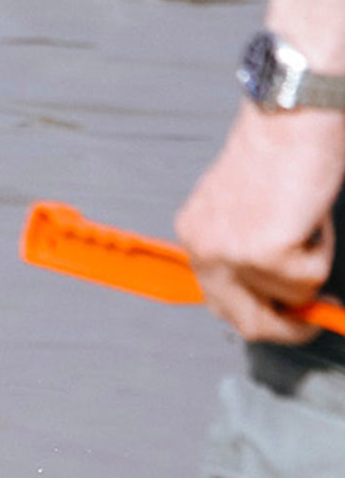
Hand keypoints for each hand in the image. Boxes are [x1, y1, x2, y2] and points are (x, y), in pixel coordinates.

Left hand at [176, 102, 344, 342]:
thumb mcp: (247, 205)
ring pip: (289, 297)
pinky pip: (309, 279)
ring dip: (311, 264)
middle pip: (246, 321)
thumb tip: (274, 294)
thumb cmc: (282, 144)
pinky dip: (323, 249)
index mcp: (196, 235)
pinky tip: (311, 214)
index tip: (285, 318)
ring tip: (307, 218)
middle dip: (285, 328)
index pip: (222, 301)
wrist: (295, 108)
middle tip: (313, 322)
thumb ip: (248, 246)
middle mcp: (204, 248)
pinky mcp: (265, 253)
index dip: (258, 314)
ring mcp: (232, 254)